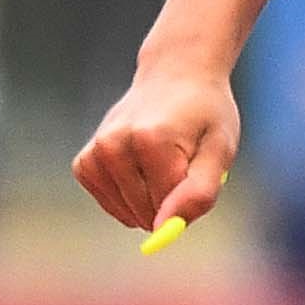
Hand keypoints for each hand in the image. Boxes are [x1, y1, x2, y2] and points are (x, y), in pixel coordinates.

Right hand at [74, 65, 241, 233]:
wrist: (176, 75)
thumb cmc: (204, 115)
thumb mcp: (220, 149)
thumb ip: (198, 192)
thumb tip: (162, 229)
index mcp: (150, 140)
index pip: (168, 207)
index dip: (188, 195)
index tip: (196, 163)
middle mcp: (114, 144)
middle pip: (146, 213)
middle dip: (170, 199)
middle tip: (181, 159)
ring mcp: (96, 152)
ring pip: (127, 213)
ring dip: (149, 199)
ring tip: (160, 160)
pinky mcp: (85, 162)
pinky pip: (108, 202)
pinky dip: (127, 197)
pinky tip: (139, 169)